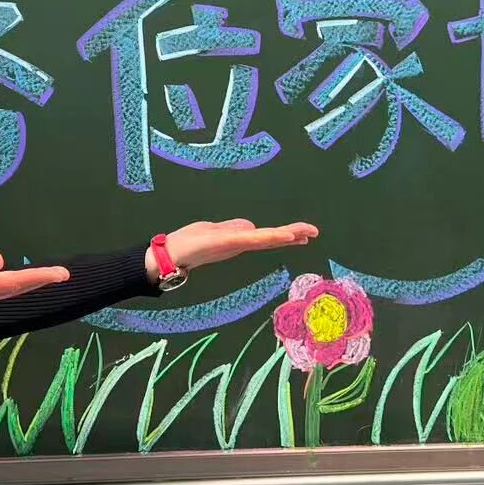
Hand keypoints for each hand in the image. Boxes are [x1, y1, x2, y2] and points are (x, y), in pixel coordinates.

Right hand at [0, 252, 70, 328]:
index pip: (16, 282)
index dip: (40, 277)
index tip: (63, 274)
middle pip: (16, 289)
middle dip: (40, 281)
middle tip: (63, 275)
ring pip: (8, 292)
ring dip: (28, 284)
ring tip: (44, 277)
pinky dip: (11, 285)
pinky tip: (10, 282)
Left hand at [147, 218, 319, 281]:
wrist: (168, 256)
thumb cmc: (189, 243)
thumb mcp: (214, 231)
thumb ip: (232, 229)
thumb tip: (251, 228)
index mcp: (238, 240)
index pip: (267, 236)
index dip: (287, 234)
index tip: (307, 233)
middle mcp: (239, 242)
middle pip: (270, 237)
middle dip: (292, 234)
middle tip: (315, 232)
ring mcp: (233, 243)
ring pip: (263, 238)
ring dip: (282, 235)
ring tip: (302, 233)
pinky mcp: (224, 242)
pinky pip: (249, 238)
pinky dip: (265, 237)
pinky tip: (278, 236)